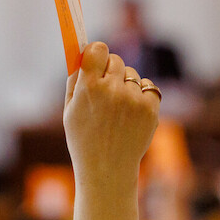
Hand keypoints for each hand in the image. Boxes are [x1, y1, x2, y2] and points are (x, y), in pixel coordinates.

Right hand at [63, 42, 159, 189]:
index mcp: (89, 88)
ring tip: (117, 110)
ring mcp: (134, 99)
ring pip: (132, 74)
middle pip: (116, 60)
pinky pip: (148, 86)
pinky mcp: (150, 108)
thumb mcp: (70, 111)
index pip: (98, 49)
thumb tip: (82, 53)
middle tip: (104, 89)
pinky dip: (141, 95)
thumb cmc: (84, 140)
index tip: (95, 60)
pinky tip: (131, 113)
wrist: (107, 170)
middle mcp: (113, 90)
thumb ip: (75, 80)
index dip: (96, 53)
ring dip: (126, 85)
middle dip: (110, 70)